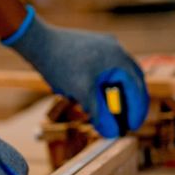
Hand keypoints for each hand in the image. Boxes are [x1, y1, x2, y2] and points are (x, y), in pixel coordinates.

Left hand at [2, 6, 148, 137]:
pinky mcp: (95, 46)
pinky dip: (107, 84)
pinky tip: (95, 96)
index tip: (132, 127)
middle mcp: (116, 49)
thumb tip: (112, 133)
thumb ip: (99, 113)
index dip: (136, 110)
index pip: (136, 88)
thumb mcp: (81, 93)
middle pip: (133, 81)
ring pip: (120, 75)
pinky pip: (108, 69)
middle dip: (130, 103)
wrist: (38, 41)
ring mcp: (106, 46)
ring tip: (109, 112)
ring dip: (117, 94)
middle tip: (125, 122)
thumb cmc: (59, 64)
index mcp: (118, 58)